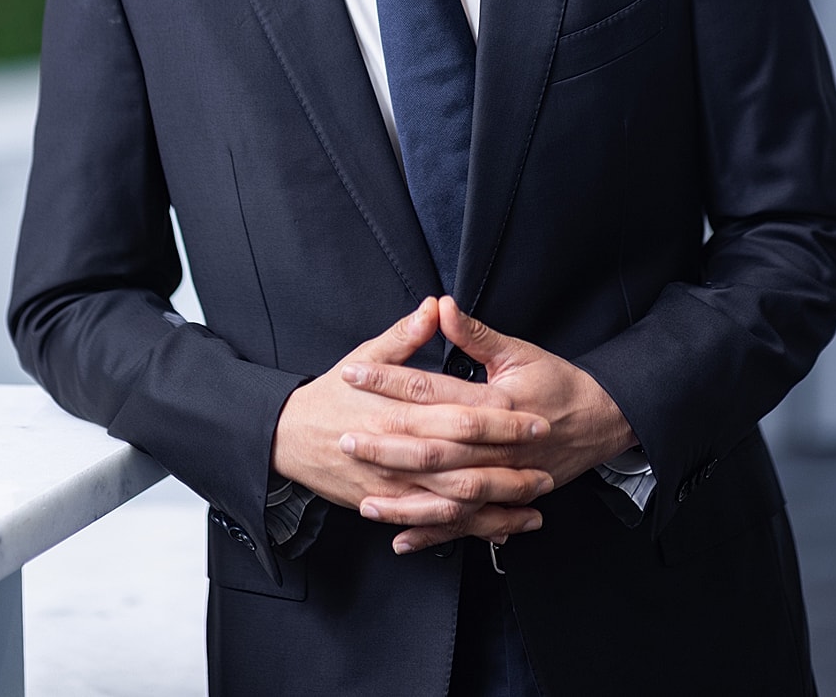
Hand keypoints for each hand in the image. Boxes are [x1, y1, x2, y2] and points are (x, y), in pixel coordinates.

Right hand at [271, 297, 551, 544]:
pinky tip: (500, 529)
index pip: (463, 416)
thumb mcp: (366, 356)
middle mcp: (400, 452)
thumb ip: (405, 336)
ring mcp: (393, 485)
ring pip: (456, 502)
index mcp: (401, 410)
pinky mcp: (388, 506)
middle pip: (467, 463)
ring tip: (536, 501)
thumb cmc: (330, 393)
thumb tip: (435, 306)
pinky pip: (435, 523)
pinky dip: (469, 529)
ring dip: (499, 503)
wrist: (287, 437)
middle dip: (511, 466)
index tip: (538, 418)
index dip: (504, 420)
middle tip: (548, 465)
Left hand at [343, 296, 636, 552]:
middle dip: (385, 445)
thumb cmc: (557, 382)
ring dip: (404, 500)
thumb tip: (439, 306)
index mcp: (494, 402)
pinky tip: (400, 539)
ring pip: (445, 495)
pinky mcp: (505, 500)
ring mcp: (501, 478)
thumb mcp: (517, 351)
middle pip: (432, 447)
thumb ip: (474, 333)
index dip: (389, 380)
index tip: (354, 374)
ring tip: (363, 501)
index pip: (430, 388)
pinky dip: (432, 533)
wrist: (601, 421)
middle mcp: (495, 446)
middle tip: (343, 438)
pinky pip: (465, 524)